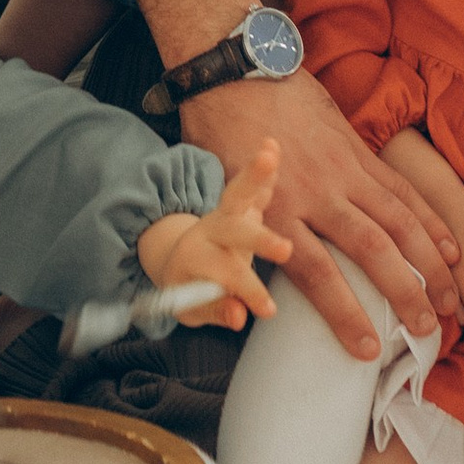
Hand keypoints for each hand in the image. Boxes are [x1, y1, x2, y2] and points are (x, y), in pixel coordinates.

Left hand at [137, 142, 295, 329]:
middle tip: (284, 250)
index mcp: (196, 257)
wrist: (179, 258)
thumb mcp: (194, 308)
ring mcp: (225, 214)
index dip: (248, 291)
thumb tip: (239, 316)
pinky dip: (262, 168)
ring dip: (255, 175)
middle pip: (234, 231)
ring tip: (269, 155)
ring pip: (238, 194)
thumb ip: (216, 310)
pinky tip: (272, 146)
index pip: (225, 273)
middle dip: (259, 240)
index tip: (269, 310)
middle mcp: (210, 231)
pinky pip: (251, 185)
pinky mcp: (239, 204)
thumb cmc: (191, 288)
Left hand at [180, 72, 457, 356]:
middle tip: (426, 329)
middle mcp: (316, 193)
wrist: (232, 69)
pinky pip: (399, 188)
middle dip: (404, 293)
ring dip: (428, 261)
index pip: (318, 274)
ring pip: (396, 220)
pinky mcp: (356, 147)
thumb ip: (253, 234)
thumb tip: (267, 282)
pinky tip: (448, 246)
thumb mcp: (224, 192)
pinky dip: (428, 218)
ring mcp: (342, 168)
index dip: (345, 315)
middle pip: (370, 251)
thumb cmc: (219, 133)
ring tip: (448, 298)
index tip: (367, 350)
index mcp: (277, 211)